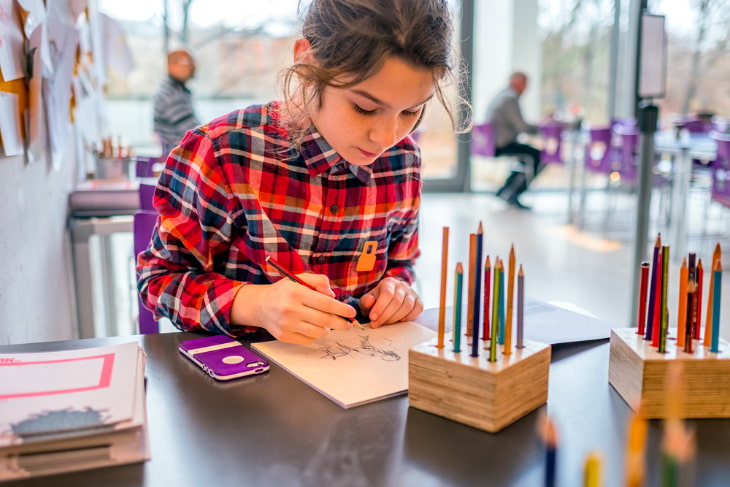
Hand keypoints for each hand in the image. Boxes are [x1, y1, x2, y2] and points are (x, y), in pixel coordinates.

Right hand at [231, 273, 356, 344]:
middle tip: (348, 324)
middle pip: (324, 320)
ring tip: (325, 323)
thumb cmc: (285, 291)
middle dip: (341, 323)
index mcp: (296, 292)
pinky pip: (308, 340)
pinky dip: (314, 335)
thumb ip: (319, 281)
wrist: (260, 305)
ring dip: (327, 329)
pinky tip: (311, 327)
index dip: (342, 310)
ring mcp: (286, 325)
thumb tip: (333, 295)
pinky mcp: (283, 337)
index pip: (326, 304)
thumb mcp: (300, 278)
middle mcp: (290, 309)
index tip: (352, 313)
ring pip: (318, 332)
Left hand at [358, 277, 422, 327]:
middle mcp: (401, 285)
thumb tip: (369, 301)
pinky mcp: (418, 300)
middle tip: (376, 324)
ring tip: (386, 323)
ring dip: (396, 318)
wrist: (388, 299)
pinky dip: (410, 316)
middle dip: (386, 315)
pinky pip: (418, 309)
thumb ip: (366, 301)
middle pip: (397, 301)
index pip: (387, 294)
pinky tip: (400, 320)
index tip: (372, 318)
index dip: (380, 307)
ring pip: (407, 306)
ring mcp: (411, 293)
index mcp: (388, 282)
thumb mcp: (368, 300)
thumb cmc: (377, 300)